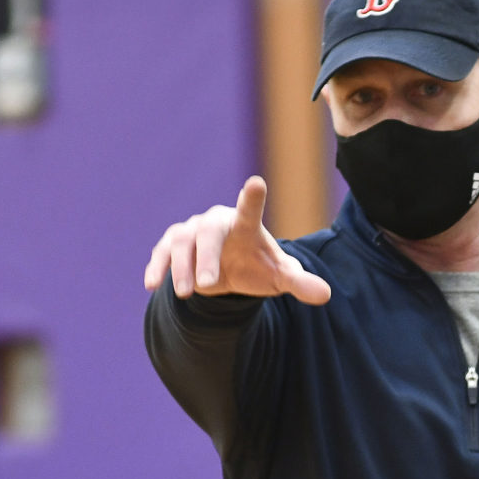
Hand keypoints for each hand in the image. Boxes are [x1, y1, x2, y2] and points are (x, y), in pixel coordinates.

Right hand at [142, 177, 330, 305]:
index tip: (256, 183)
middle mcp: (216, 223)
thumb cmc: (257, 265)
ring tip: (186, 294)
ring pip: (181, 244)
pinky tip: (152, 285)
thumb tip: (326, 295)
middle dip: (207, 258)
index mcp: (246, 225)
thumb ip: (299, 283)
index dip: (252, 198)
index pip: (251, 210)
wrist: (230, 268)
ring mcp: (191, 232)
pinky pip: (162, 253)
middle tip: (208, 285)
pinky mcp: (172, 245)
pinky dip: (157, 267)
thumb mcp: (279, 277)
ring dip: (181, 268)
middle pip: (209, 233)